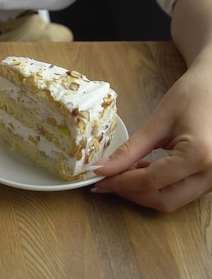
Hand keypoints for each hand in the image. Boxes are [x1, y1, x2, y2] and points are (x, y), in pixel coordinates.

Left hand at [92, 64, 211, 211]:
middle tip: (107, 181)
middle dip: (131, 193)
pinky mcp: (211, 179)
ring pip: (172, 201)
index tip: (98, 179)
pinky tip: (141, 172)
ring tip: (121, 174)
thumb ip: (129, 150)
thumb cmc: (192, 97)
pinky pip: (181, 192)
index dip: (120, 183)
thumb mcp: (157, 123)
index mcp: (198, 156)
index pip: (151, 181)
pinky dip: (158, 187)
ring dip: (144, 192)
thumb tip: (102, 169)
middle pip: (163, 200)